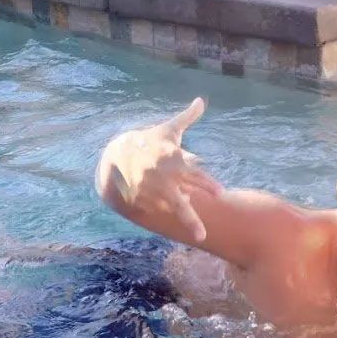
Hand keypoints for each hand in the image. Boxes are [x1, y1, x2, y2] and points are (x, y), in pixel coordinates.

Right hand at [94, 97, 221, 240]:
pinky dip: (162, 204)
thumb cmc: (149, 141)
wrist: (116, 152)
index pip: (195, 175)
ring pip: (169, 207)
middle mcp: (161, 178)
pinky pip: (156, 208)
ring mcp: (148, 192)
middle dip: (191, 220)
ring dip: (179, 206)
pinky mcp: (137, 200)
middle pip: (179, 203)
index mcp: (173, 160)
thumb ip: (187, 118)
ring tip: (185, 204)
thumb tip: (201, 101)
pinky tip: (162, 196)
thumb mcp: (168, 130)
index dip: (207, 184)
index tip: (221, 193)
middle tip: (202, 236)